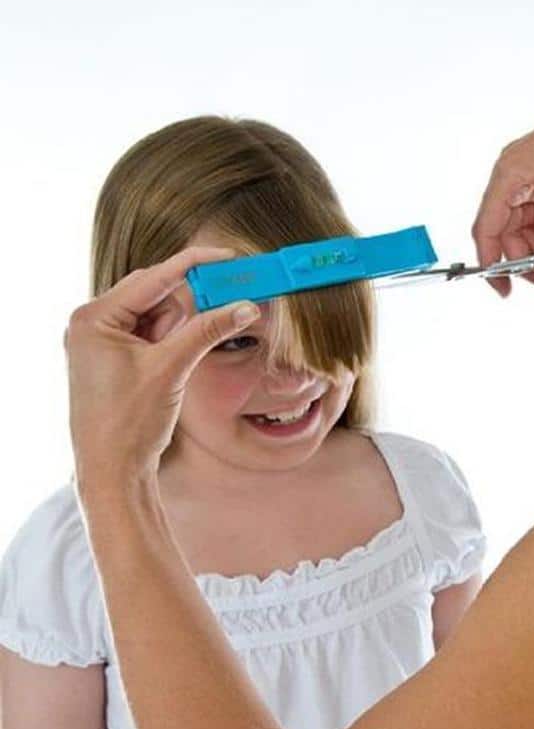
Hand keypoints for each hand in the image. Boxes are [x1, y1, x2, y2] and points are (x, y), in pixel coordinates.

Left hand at [64, 246, 260, 482]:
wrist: (112, 471)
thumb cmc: (128, 422)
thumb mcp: (171, 368)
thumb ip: (208, 331)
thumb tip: (245, 306)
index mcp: (94, 317)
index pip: (153, 277)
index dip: (194, 264)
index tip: (227, 257)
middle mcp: (93, 323)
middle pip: (156, 294)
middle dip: (190, 303)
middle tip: (229, 300)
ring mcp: (102, 340)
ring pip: (157, 315)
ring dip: (182, 326)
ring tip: (189, 350)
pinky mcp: (115, 357)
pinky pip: (152, 335)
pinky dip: (174, 340)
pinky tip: (181, 356)